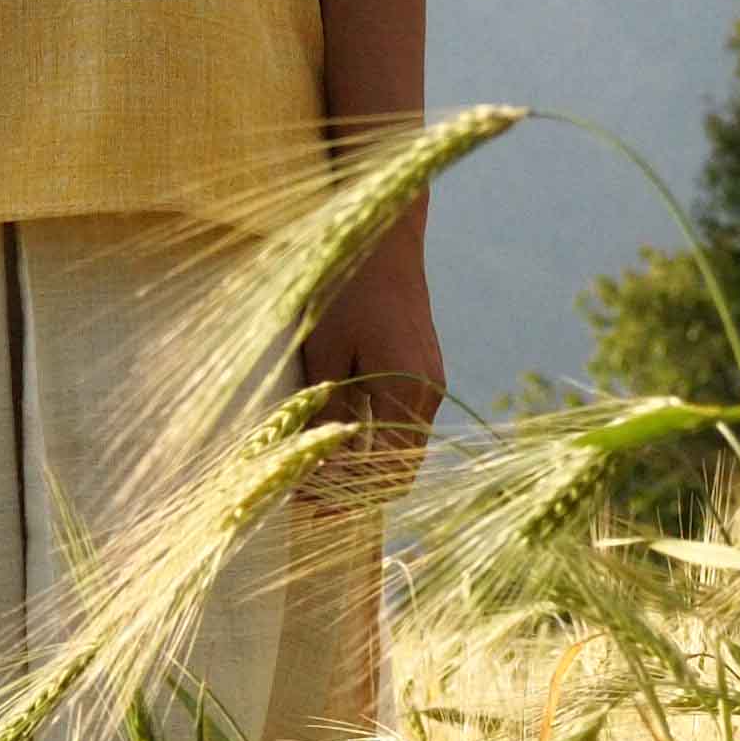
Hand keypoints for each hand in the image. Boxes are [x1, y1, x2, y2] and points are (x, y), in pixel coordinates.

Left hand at [298, 225, 443, 499]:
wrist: (383, 235)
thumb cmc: (346, 288)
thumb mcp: (324, 352)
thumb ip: (325, 412)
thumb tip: (316, 466)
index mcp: (407, 392)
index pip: (388, 473)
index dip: (349, 497)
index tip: (309, 505)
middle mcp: (428, 393)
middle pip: (399, 466)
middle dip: (356, 485)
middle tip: (308, 492)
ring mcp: (431, 379)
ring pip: (402, 443)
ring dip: (364, 459)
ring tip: (315, 463)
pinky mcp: (424, 366)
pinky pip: (403, 417)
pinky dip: (374, 433)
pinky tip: (337, 427)